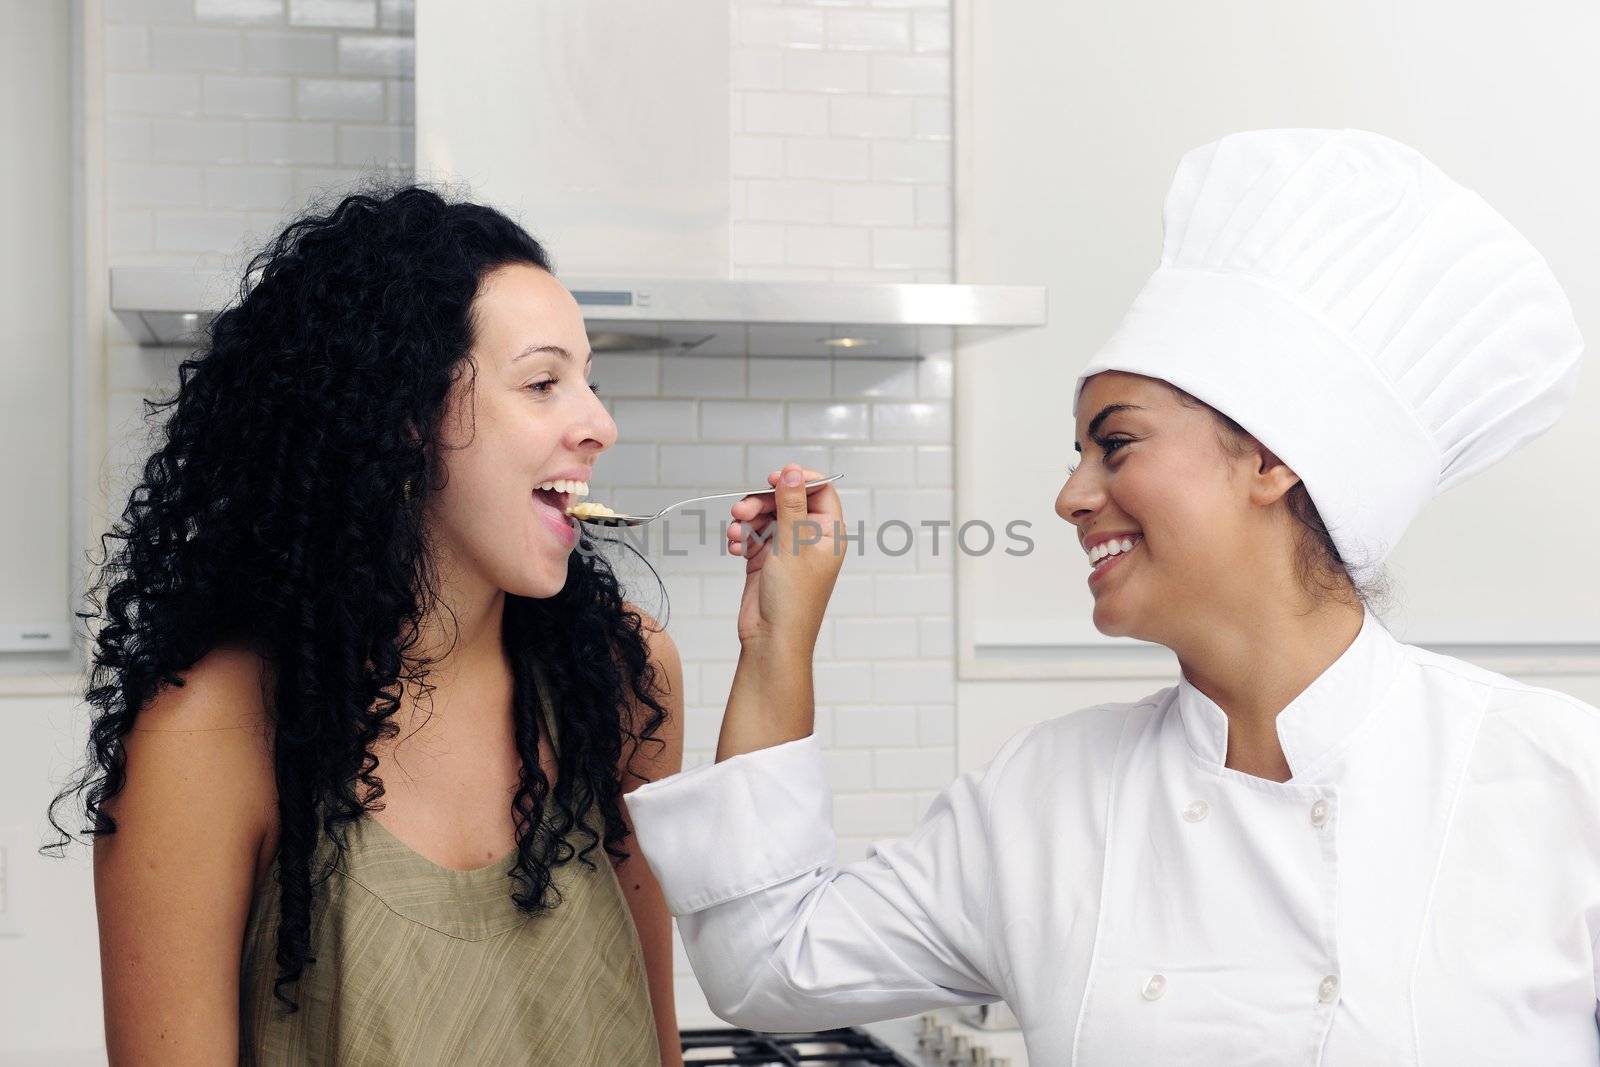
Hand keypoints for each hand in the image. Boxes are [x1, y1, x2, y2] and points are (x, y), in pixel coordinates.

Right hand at [726, 463, 845, 653]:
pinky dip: (742, 537)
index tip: (774, 478)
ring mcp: (787, 550)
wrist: (771, 639)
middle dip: (762, 502)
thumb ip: (791, 504)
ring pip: (766, 517)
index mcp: (829, 534)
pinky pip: (753, 536)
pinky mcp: (766, 560)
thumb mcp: (792, 545)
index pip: (820, 491)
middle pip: (787, 501)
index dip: (796, 480)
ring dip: (747, 519)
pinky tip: (734, 547)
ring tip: (734, 532)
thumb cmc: (793, 600)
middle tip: (741, 509)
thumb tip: (792, 472)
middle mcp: (811, 539)